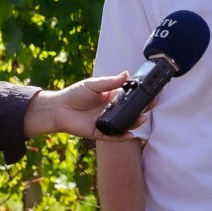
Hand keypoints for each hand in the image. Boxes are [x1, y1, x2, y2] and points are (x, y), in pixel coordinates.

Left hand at [23, 73, 144, 139]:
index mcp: (112, 98)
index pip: (131, 97)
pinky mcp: (100, 133)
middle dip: (143, 108)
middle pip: (131, 111)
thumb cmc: (75, 94)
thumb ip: (110, 82)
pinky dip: (122, 136)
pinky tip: (130, 134)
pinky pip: (114, 136)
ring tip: (142, 118)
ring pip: (125, 124)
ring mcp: (107, 122)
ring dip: (135, 122)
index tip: (152, 92)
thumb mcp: (94, 85)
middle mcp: (112, 111)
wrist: (58, 108)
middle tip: (153, 103)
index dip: (141, 96)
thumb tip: (126, 74)